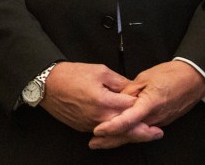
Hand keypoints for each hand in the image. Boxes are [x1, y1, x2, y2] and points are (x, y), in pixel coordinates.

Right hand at [39, 61, 157, 140]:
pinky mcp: (83, 127)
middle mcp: (100, 117)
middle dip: (144, 132)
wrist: (47, 84)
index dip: (142, 104)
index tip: (151, 103)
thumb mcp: (99, 70)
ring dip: (130, 134)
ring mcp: (91, 124)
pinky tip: (121, 130)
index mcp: (106, 101)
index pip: (132, 107)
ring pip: (115, 133)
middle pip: (127, 128)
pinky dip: (114, 132)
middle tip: (157, 133)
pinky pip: (103, 132)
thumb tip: (131, 87)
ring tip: (145, 135)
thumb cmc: (69, 75)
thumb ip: (119, 81)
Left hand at [89, 60, 204, 148]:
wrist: (193, 78)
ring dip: (118, 139)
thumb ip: (129, 91)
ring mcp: (160, 121)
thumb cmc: (171, 74)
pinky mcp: (162, 121)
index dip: (112, 126)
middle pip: (130, 133)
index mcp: (150, 104)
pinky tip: (118, 135)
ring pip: (136, 134)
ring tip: (101, 142)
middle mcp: (155, 117)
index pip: (128, 120)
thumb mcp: (145, 78)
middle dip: (111, 140)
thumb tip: (115, 100)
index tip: (98, 130)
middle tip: (93, 142)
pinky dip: (129, 134)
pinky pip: (143, 130)